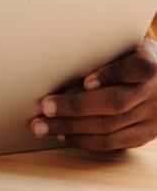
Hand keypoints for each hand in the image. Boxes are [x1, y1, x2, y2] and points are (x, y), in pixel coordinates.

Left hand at [29, 38, 156, 151]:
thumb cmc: (136, 58)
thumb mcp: (130, 47)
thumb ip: (108, 54)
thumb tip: (62, 62)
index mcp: (151, 64)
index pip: (135, 68)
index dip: (110, 75)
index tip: (87, 81)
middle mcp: (154, 93)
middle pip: (115, 102)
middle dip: (75, 106)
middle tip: (45, 106)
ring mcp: (151, 117)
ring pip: (109, 127)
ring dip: (72, 128)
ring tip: (44, 125)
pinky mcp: (144, 135)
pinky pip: (112, 143)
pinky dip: (85, 140)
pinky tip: (63, 135)